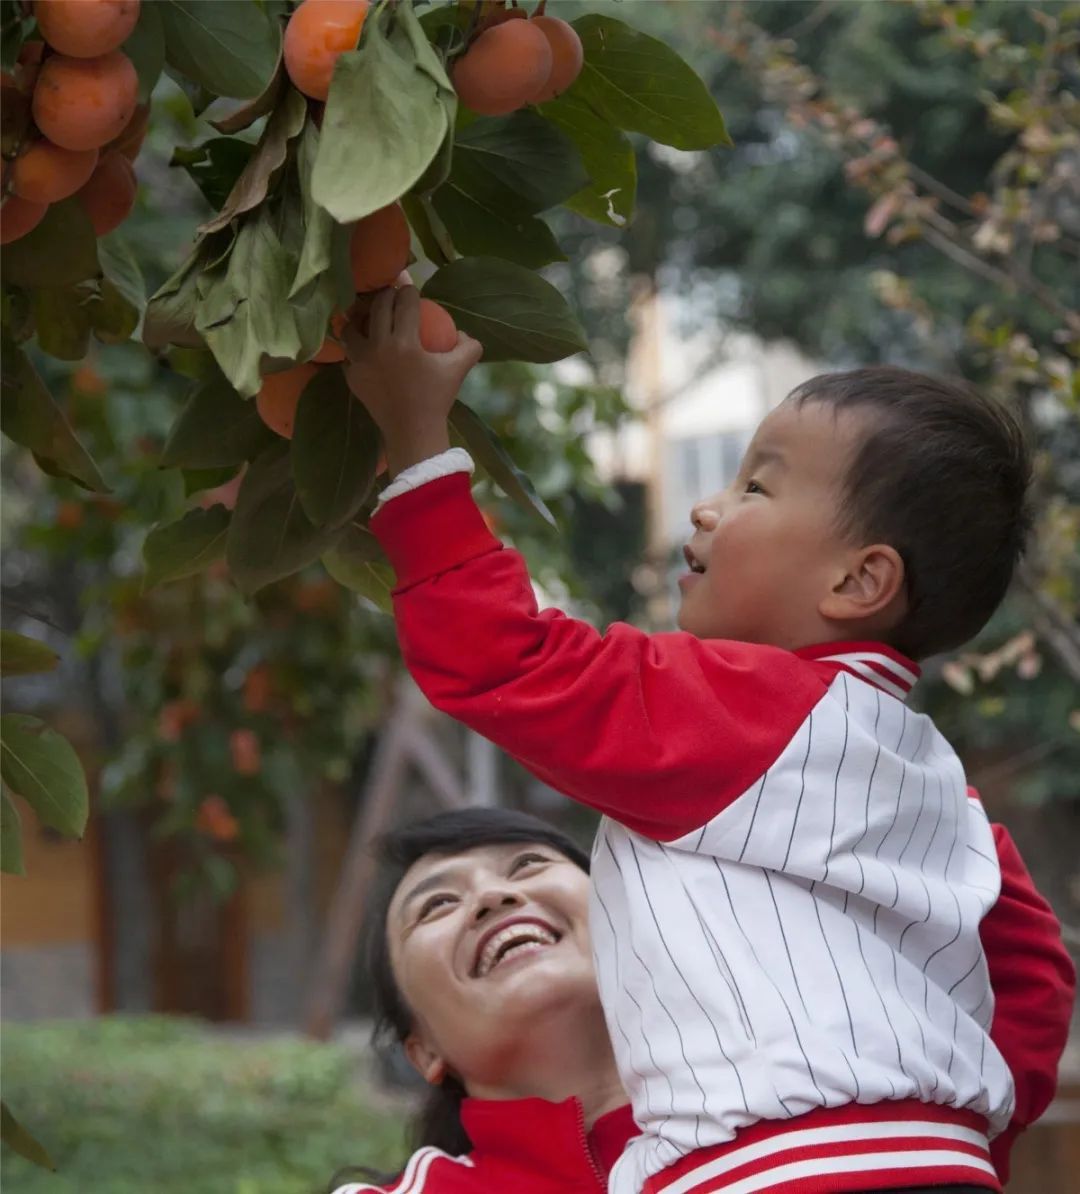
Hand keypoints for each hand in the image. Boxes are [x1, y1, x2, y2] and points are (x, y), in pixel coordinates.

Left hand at [342, 286, 483, 477]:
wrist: (413, 432)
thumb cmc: (437, 399)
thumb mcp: (459, 369)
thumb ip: (469, 345)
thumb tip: (463, 331)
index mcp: (405, 343)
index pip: (405, 302)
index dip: (409, 290)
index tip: (411, 289)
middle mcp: (378, 347)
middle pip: (377, 306)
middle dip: (386, 293)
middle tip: (392, 294)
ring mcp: (360, 363)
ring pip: (351, 327)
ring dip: (359, 317)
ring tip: (367, 316)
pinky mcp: (351, 377)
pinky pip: (349, 354)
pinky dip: (356, 347)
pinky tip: (364, 346)